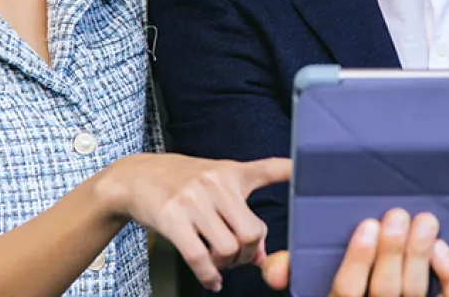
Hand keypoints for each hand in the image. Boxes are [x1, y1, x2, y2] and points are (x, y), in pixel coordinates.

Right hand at [99, 154, 290, 290]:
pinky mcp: (172, 219)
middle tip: (240, 257)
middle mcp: (216, 183)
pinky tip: (211, 280)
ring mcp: (193, 200)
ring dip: (228, 266)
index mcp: (232, 172)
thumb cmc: (183, 181)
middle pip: (252, 231)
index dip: (293, 172)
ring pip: (228, 248)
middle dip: (249, 253)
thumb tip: (261, 255)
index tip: (313, 176)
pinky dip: (209, 277)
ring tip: (221, 264)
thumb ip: (243, 212)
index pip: (270, 169)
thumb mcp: (218, 179)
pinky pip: (200, 258)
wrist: (136, 176)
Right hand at [262, 209, 448, 296]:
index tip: (367, 227)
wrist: (384, 294)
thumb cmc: (349, 284)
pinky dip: (448, 276)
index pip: (345, 294)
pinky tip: (441, 249)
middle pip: (384, 292)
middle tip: (396, 216)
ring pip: (415, 295)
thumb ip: (293, 270)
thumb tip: (275, 268)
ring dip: (419, 256)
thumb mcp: (314, 281)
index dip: (357, 262)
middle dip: (391, 253)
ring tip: (424, 221)